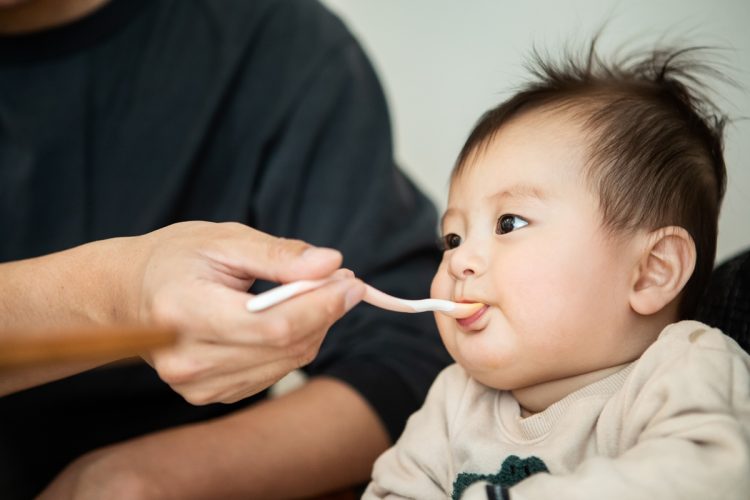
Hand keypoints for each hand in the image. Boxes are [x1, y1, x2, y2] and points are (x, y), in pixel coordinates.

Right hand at [131, 221, 364, 403]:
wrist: (130, 294)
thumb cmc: (176, 258)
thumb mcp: (224, 240)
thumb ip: (278, 254)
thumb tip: (331, 263)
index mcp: (185, 311)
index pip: (271, 325)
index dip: (320, 305)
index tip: (351, 280)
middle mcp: (186, 360)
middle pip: (283, 346)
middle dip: (325, 312)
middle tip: (343, 280)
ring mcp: (195, 385)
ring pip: (284, 362)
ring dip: (313, 329)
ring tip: (315, 294)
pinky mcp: (207, 395)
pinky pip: (271, 374)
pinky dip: (291, 346)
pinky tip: (287, 319)